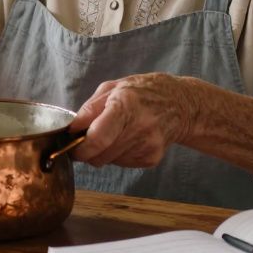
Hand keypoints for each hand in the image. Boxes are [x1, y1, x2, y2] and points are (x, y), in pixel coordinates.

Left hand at [67, 73, 200, 167]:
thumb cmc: (143, 92)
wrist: (181, 105)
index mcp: (126, 105)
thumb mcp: (113, 88)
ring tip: (115, 133)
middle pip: (100, 155)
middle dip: (88, 151)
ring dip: (104, 152)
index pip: (97, 138)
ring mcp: (148, 146)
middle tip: (90, 139)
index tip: (73, 147)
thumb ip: (89, 109)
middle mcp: (139, 127)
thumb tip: (71, 129)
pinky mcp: (152, 158)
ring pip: (109, 161)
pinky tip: (129, 139)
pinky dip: (119, 154)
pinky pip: (123, 163)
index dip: (80, 148)